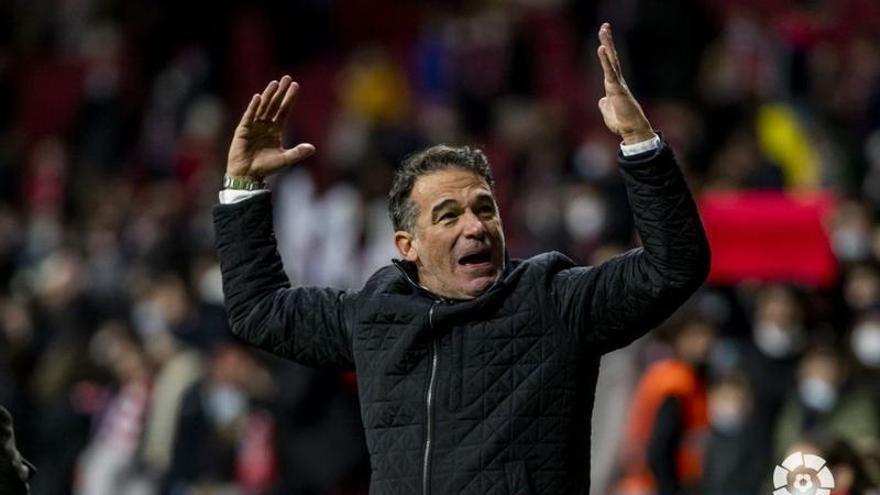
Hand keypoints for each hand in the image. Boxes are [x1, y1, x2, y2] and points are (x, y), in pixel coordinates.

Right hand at [226, 75, 314, 178]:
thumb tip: (313, 148)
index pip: (284, 111)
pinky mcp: (243, 130)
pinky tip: (258, 97)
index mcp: (275, 130)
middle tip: (287, 78)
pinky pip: (249, 116)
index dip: (289, 99)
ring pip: (263, 107)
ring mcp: (253, 126)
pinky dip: (253, 107)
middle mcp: (265, 125)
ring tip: (275, 83)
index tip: (296, 86)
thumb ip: (298, 153)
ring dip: (268, 95)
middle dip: (281, 92)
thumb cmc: (266, 167)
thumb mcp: (285, 159)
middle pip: (274, 105)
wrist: (248, 175)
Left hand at [596, 23, 653, 144]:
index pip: (609, 66)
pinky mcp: (617, 88)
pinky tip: (601, 48)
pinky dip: (605, 60)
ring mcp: (617, 83)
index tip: (603, 41)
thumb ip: (605, 105)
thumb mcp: (608, 113)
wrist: (631, 130)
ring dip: (607, 44)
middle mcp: (616, 82)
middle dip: (608, 41)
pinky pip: (610, 71)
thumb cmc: (622, 124)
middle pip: (611, 58)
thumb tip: (602, 100)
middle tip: (604, 26)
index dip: (606, 53)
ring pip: (611, 60)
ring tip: (604, 29)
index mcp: (613, 86)